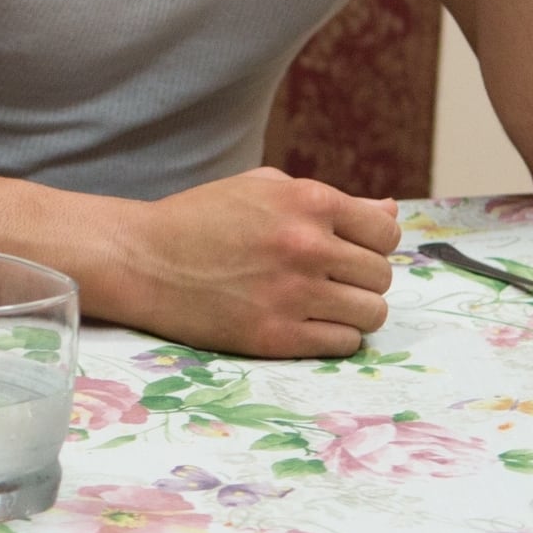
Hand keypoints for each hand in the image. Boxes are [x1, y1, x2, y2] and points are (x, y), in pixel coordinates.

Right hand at [121, 167, 401, 357]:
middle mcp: (306, 246)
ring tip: (325, 305)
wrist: (142, 259)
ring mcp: (291, 294)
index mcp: (308, 201)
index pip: (385, 232)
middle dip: (362, 279)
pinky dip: (335, 337)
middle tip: (332, 281)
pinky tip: (309, 324)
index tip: (350, 252)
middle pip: (381, 276)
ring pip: (371, 313)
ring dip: (354, 311)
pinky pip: (343, 344)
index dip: (373, 243)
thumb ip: (333, 200)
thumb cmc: (202, 217)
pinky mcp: (274, 336)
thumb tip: (390, 212)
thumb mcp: (265, 188)